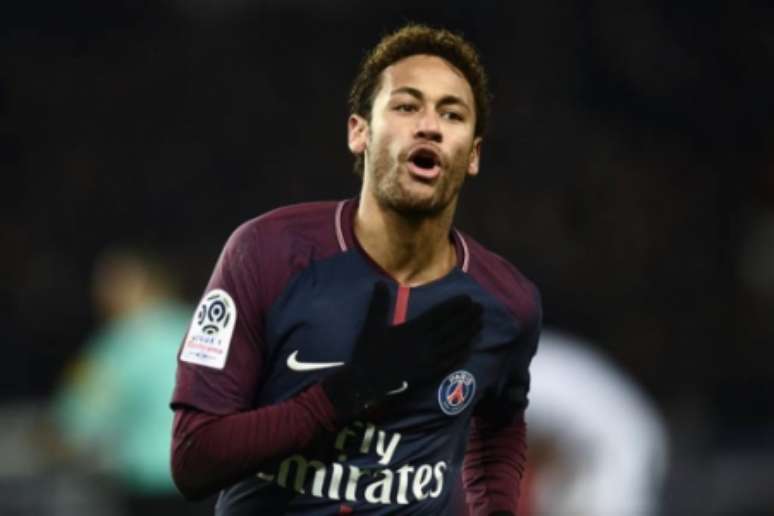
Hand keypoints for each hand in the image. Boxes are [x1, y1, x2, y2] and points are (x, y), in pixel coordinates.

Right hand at [322, 281, 481, 420]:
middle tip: (480, 308)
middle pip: (451, 328)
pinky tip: (470, 348)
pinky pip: (450, 362)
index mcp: (412, 330)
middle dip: (467, 317)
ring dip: (469, 333)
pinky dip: (462, 354)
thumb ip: (379, 303)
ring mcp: (429, 360)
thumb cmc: (368, 353)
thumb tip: (381, 282)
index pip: (439, 315)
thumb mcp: (372, 326)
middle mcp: (425, 344)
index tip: (467, 298)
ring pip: (455, 344)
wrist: (366, 383)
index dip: (454, 306)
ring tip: (480, 323)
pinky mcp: (430, 374)